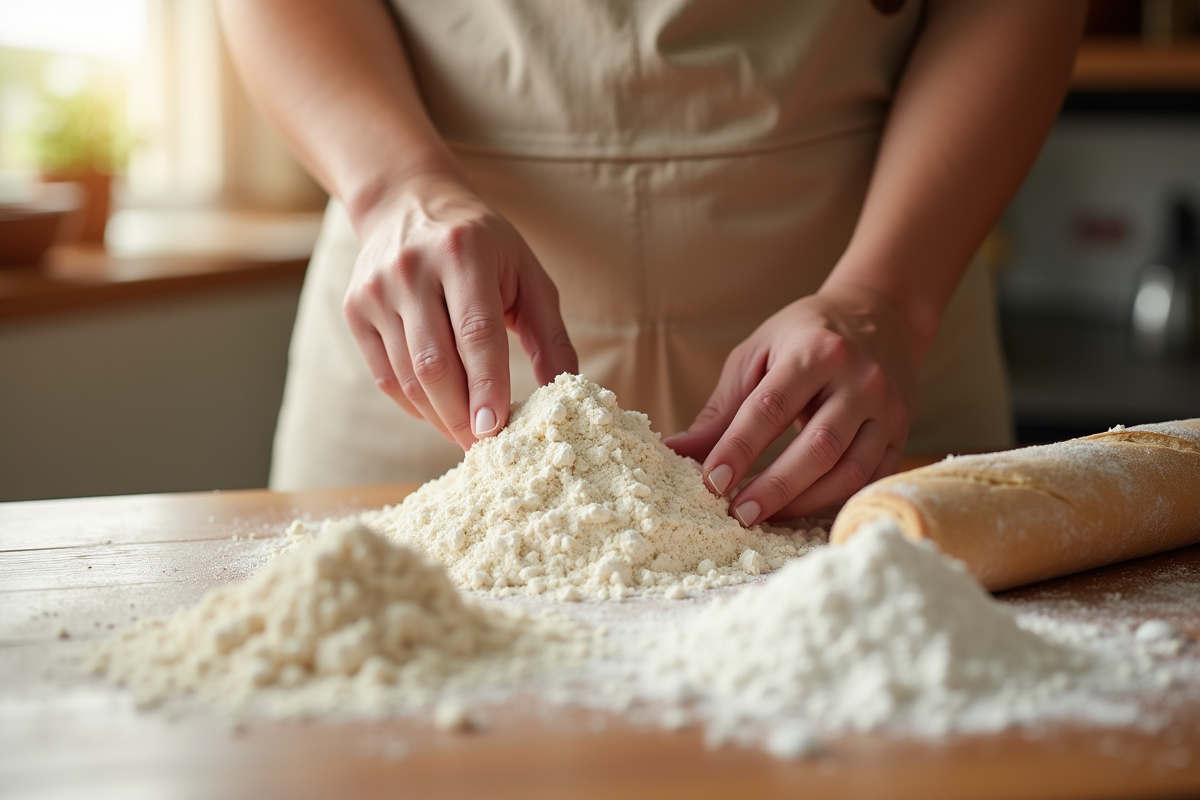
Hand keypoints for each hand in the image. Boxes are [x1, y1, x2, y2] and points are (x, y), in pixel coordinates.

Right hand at [342, 172, 577, 449]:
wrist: (407, 202)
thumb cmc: (483, 246)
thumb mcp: (528, 275)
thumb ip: (551, 335)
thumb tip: (569, 392)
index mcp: (463, 253)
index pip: (476, 333)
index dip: (486, 386)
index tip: (497, 428)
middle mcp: (412, 270)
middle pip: (435, 364)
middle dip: (462, 415)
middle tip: (487, 446)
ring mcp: (376, 290)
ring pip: (407, 376)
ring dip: (440, 417)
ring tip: (468, 434)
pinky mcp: (354, 310)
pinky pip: (385, 376)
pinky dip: (415, 405)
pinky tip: (440, 413)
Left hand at [664, 285, 916, 523]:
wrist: (879, 315)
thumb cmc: (805, 336)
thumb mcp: (757, 356)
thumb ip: (722, 409)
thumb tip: (675, 452)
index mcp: (815, 351)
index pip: (771, 408)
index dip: (739, 449)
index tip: (712, 482)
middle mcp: (858, 379)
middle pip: (817, 447)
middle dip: (774, 487)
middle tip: (738, 514)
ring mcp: (887, 408)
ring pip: (848, 470)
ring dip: (804, 502)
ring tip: (765, 517)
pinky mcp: (901, 432)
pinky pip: (870, 478)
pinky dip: (835, 501)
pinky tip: (803, 511)